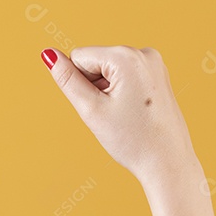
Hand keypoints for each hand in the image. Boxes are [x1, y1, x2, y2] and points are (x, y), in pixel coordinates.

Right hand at [42, 45, 203, 192]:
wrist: (167, 162)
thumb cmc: (132, 140)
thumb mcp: (91, 109)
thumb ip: (67, 79)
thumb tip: (48, 53)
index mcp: (126, 56)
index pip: (79, 57)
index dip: (80, 85)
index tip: (101, 107)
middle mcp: (144, 53)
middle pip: (96, 62)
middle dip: (96, 88)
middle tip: (113, 114)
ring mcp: (154, 64)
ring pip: (110, 71)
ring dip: (108, 92)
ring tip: (125, 115)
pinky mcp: (158, 76)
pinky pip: (126, 77)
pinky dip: (122, 94)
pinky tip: (134, 113)